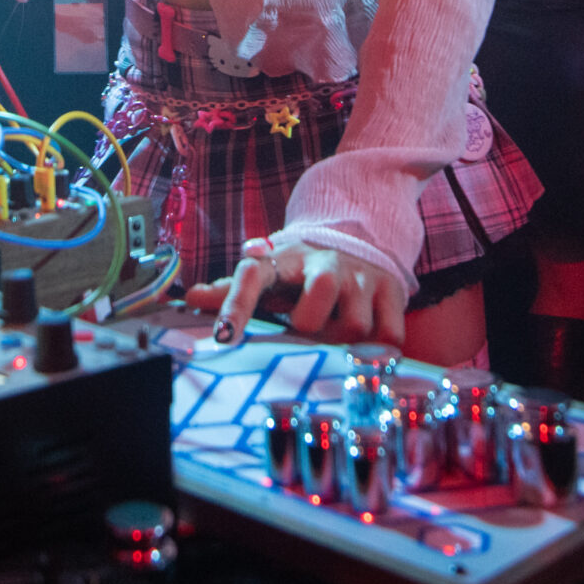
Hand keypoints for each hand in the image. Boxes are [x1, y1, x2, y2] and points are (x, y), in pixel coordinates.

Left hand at [181, 239, 407, 345]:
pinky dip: (378, 349)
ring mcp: (360, 277)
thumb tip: (192, 298)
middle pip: (315, 303)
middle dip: (306, 327)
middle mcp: (324, 263)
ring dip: (340, 342)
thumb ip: (231, 289)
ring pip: (353, 324)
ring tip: (332, 338)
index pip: (252, 274)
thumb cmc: (299, 268)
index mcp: (283, 258)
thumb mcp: (267, 271)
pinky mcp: (391, 290)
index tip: (222, 337)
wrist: (355, 235)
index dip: (236, 305)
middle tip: (303, 332)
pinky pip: (389, 333)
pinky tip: (364, 346)